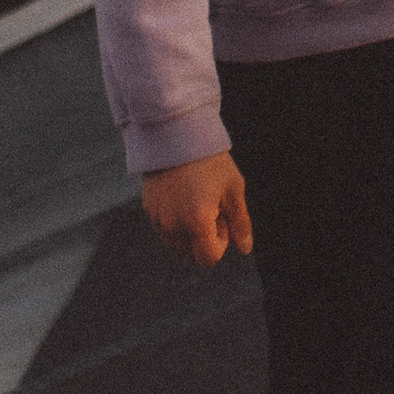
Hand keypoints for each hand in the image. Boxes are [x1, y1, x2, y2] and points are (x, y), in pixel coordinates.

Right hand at [141, 149, 252, 268]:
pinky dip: (175, 223)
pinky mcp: (148, 210)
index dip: (220, 244)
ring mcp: (157, 219)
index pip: (208, 258)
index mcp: (197, 222)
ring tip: (197, 201)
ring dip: (189, 233)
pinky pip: (164, 229)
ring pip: (176, 244)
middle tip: (211, 207)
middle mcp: (173, 226)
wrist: (178, 135)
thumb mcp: (233, 189)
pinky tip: (183, 196)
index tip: (222, 219)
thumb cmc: (211, 162)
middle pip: (191, 254)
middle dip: (204, 239)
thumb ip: (240, 223)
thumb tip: (244, 249)